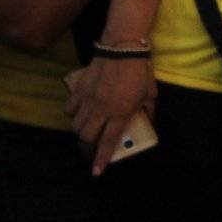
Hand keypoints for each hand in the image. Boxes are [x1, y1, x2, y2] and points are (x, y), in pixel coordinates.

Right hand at [65, 55, 156, 174]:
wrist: (122, 49)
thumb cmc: (140, 71)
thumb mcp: (151, 94)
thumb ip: (148, 111)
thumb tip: (148, 121)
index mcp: (120, 113)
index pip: (108, 142)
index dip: (101, 160)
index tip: (96, 172)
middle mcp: (101, 110)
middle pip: (86, 138)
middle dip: (86, 151)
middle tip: (89, 155)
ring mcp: (88, 100)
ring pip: (76, 126)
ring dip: (80, 134)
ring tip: (86, 136)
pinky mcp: (79, 90)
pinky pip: (70, 109)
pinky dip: (73, 116)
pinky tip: (79, 115)